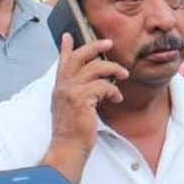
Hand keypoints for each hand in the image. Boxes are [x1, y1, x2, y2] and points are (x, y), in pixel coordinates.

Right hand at [43, 34, 129, 183]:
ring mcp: (70, 92)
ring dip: (113, 69)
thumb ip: (78, 91)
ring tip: (123, 75)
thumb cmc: (73, 130)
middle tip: (109, 43)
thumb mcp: (72, 106)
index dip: (65, 47)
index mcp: (60, 87)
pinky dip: (113, 90)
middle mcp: (62, 86)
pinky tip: (117, 98)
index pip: (62, 62)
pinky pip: (103, 86)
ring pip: (95, 68)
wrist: (68, 147)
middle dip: (95, 46)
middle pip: (79, 56)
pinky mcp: (81, 99)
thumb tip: (93, 83)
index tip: (68, 35)